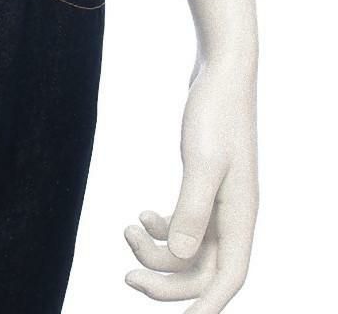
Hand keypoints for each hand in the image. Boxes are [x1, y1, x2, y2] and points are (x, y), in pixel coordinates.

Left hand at [124, 56, 258, 312]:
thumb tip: (178, 257)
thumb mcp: (202, 161)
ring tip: (127, 229)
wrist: (219, 76)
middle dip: (165, 281)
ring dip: (157, 251)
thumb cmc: (215, 114)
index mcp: (240, 215)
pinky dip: (160, 228)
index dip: (202, 306)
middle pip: (202, 270)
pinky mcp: (202, 186)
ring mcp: (217, 201)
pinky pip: (183, 224)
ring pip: (189, 248)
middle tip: (126, 276)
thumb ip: (192, 209)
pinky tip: (142, 216)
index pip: (228, 277)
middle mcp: (231, 214)